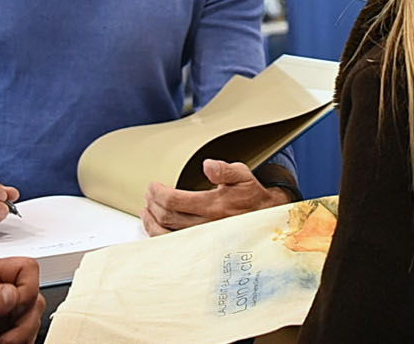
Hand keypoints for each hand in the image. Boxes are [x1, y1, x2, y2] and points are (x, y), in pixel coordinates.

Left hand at [0, 257, 43, 343]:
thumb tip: (10, 293)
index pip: (27, 267)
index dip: (27, 288)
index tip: (13, 309)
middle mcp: (2, 287)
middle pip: (34, 294)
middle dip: (24, 320)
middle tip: (6, 336)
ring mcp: (8, 306)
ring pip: (35, 313)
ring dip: (24, 333)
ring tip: (2, 342)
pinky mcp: (11, 323)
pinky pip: (31, 328)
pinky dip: (23, 340)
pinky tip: (5, 343)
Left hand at [141, 159, 291, 235]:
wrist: (266, 218)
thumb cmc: (252, 196)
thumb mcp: (243, 176)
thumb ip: (224, 170)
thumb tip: (207, 165)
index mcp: (213, 206)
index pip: (174, 201)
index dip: (158, 193)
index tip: (153, 186)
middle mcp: (206, 225)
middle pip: (167, 217)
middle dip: (153, 204)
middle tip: (149, 194)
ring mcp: (203, 240)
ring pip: (166, 236)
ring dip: (151, 222)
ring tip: (147, 211)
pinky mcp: (201, 248)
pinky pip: (174, 247)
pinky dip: (159, 238)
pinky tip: (155, 229)